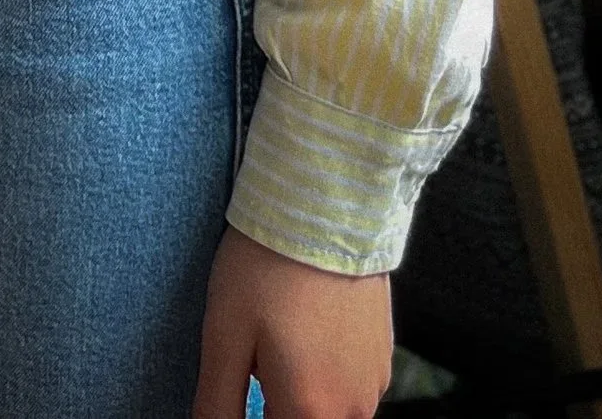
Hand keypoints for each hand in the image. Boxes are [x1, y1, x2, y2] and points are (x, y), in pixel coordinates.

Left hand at [193, 225, 391, 418]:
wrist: (327, 204)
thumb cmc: (267, 267)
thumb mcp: (223, 336)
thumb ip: (217, 404)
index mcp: (309, 412)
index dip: (251, 414)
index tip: (243, 381)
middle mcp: (352, 409)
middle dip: (276, 404)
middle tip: (256, 359)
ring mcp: (374, 382)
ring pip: (330, 409)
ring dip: (302, 392)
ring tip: (279, 335)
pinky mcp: (384, 354)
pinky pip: (350, 385)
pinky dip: (326, 372)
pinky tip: (306, 326)